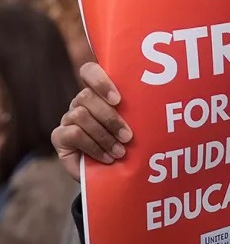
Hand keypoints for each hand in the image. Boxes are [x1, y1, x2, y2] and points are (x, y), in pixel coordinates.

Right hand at [51, 62, 132, 179]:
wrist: (109, 171)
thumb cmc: (127, 143)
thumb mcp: (135, 125)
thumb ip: (138, 111)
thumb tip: (157, 103)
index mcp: (99, 92)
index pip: (89, 71)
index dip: (101, 81)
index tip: (118, 100)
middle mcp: (81, 102)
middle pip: (87, 96)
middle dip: (110, 118)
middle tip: (128, 137)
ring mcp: (68, 118)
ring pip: (81, 115)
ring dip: (104, 136)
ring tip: (120, 151)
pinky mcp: (59, 136)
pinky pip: (73, 133)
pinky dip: (93, 146)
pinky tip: (107, 157)